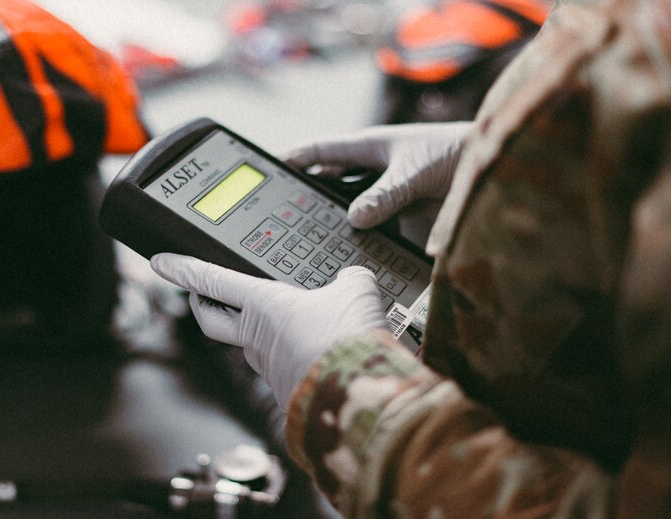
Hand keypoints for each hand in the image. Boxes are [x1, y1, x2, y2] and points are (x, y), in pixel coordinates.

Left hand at [150, 253, 388, 407]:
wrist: (360, 395)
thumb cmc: (348, 342)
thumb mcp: (356, 289)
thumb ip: (348, 278)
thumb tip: (351, 278)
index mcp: (263, 305)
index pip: (211, 281)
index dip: (183, 269)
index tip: (161, 262)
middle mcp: (257, 339)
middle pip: (213, 320)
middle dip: (203, 305)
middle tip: (200, 296)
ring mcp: (270, 370)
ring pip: (254, 347)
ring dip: (265, 335)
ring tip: (295, 325)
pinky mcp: (289, 395)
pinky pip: (287, 370)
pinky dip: (297, 359)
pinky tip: (319, 355)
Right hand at [282, 122, 471, 228]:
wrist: (492, 164)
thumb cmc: (454, 152)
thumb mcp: (414, 172)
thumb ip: (386, 195)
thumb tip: (355, 218)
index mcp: (368, 145)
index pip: (320, 150)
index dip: (293, 158)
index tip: (268, 168)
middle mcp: (372, 165)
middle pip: (329, 179)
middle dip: (309, 193)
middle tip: (284, 213)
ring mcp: (385, 186)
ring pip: (349, 201)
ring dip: (336, 215)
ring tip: (312, 233)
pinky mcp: (400, 206)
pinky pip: (372, 218)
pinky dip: (362, 230)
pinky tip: (352, 243)